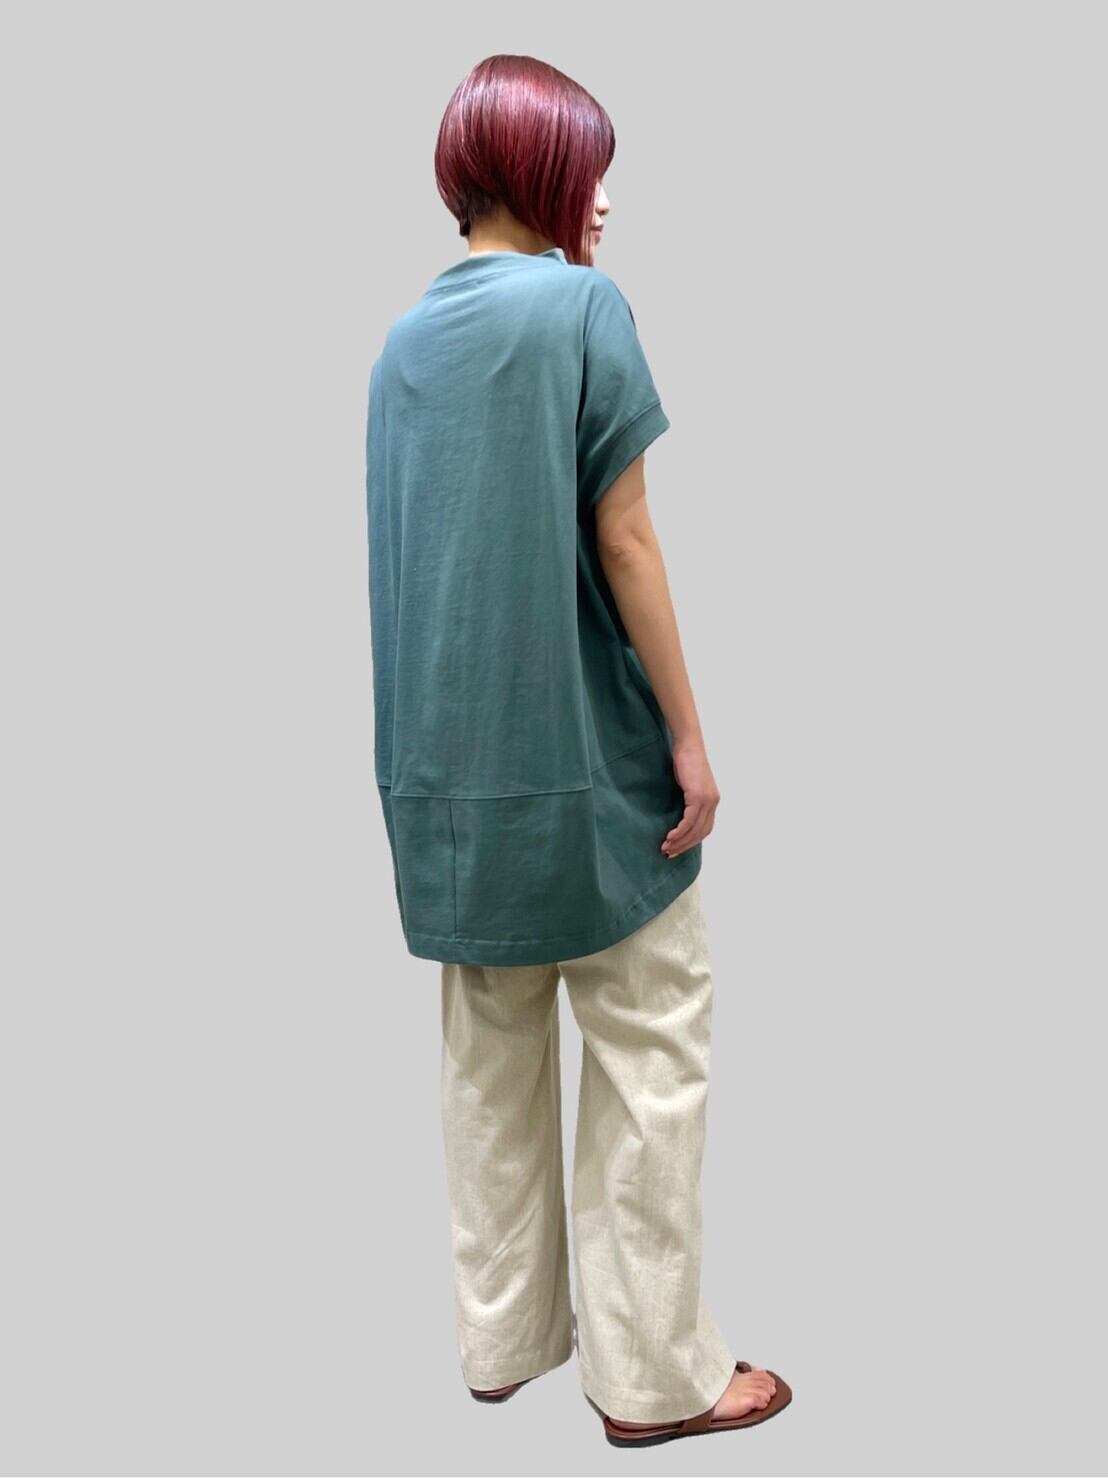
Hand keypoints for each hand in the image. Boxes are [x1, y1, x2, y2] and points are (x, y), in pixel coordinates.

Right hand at [661, 740, 719, 857]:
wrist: (688, 745)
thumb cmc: (685, 762)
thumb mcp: (688, 785)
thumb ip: (688, 801)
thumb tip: (678, 816)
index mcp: (712, 802)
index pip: (704, 829)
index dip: (691, 842)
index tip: (676, 849)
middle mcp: (713, 803)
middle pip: (701, 833)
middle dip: (684, 846)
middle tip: (669, 854)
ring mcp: (707, 800)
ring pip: (695, 830)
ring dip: (680, 841)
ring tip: (666, 848)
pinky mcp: (698, 796)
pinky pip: (689, 820)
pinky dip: (680, 831)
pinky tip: (670, 836)